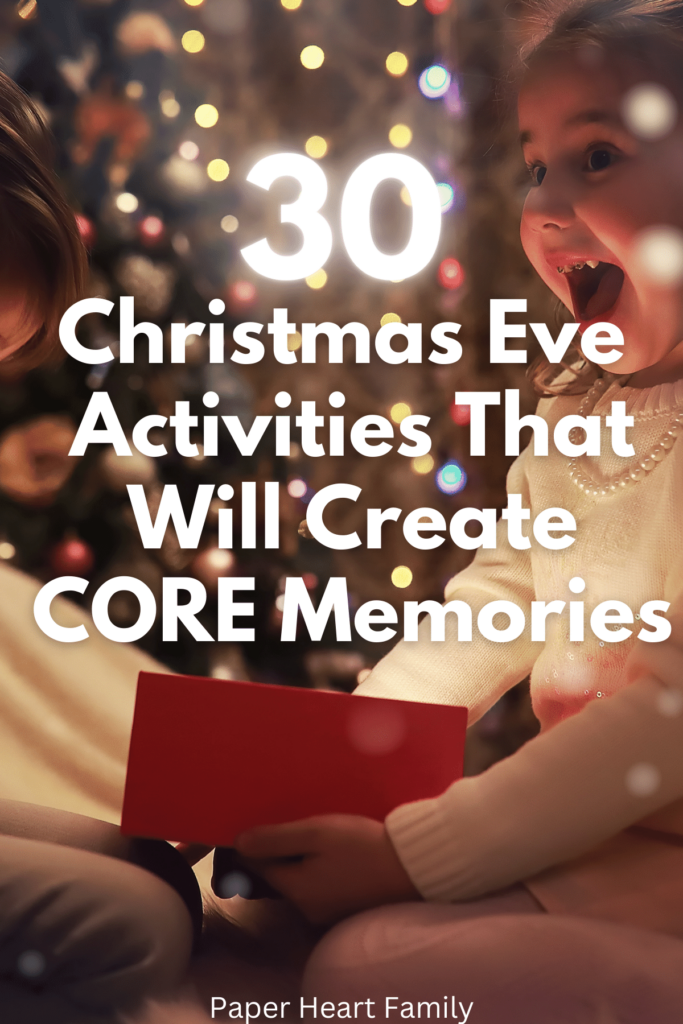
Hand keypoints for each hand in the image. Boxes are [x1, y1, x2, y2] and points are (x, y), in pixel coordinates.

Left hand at [234, 815, 420, 924]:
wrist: (413, 866)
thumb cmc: (362, 846)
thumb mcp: (316, 833)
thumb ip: (276, 839)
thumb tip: (239, 843)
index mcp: (296, 890)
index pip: (259, 867)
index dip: (254, 846)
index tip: (254, 827)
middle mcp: (307, 909)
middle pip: (280, 878)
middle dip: (280, 856)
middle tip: (290, 828)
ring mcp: (329, 914)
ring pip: (302, 884)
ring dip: (302, 865)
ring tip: (315, 839)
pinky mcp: (348, 911)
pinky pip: (322, 889)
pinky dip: (322, 873)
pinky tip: (335, 857)